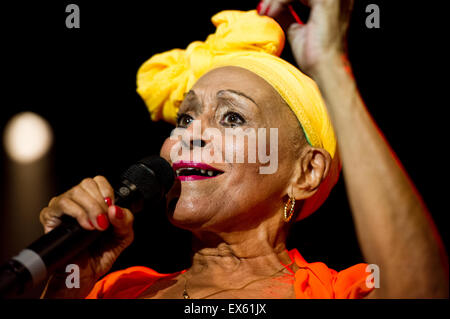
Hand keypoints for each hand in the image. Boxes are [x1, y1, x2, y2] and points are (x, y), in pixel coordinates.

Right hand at [39, 176, 133, 291]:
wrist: (85, 274)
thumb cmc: (101, 254)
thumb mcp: (123, 236)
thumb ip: (125, 220)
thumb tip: (115, 209)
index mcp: (93, 200)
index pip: (98, 181)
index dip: (107, 191)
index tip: (112, 208)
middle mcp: (77, 201)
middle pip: (87, 183)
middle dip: (100, 202)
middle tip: (105, 222)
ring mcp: (62, 207)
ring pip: (75, 192)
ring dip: (91, 208)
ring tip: (97, 227)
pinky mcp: (50, 217)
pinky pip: (62, 204)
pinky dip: (78, 214)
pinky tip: (86, 227)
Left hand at [259, 0, 352, 75]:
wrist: (325, 68)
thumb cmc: (315, 55)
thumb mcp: (296, 29)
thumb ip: (287, 14)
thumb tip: (272, 7)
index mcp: (332, 1)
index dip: (282, 1)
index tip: (264, 10)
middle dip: (277, 0)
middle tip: (263, 11)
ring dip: (276, 0)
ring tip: (266, 13)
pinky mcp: (325, 0)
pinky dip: (279, 2)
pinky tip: (272, 13)